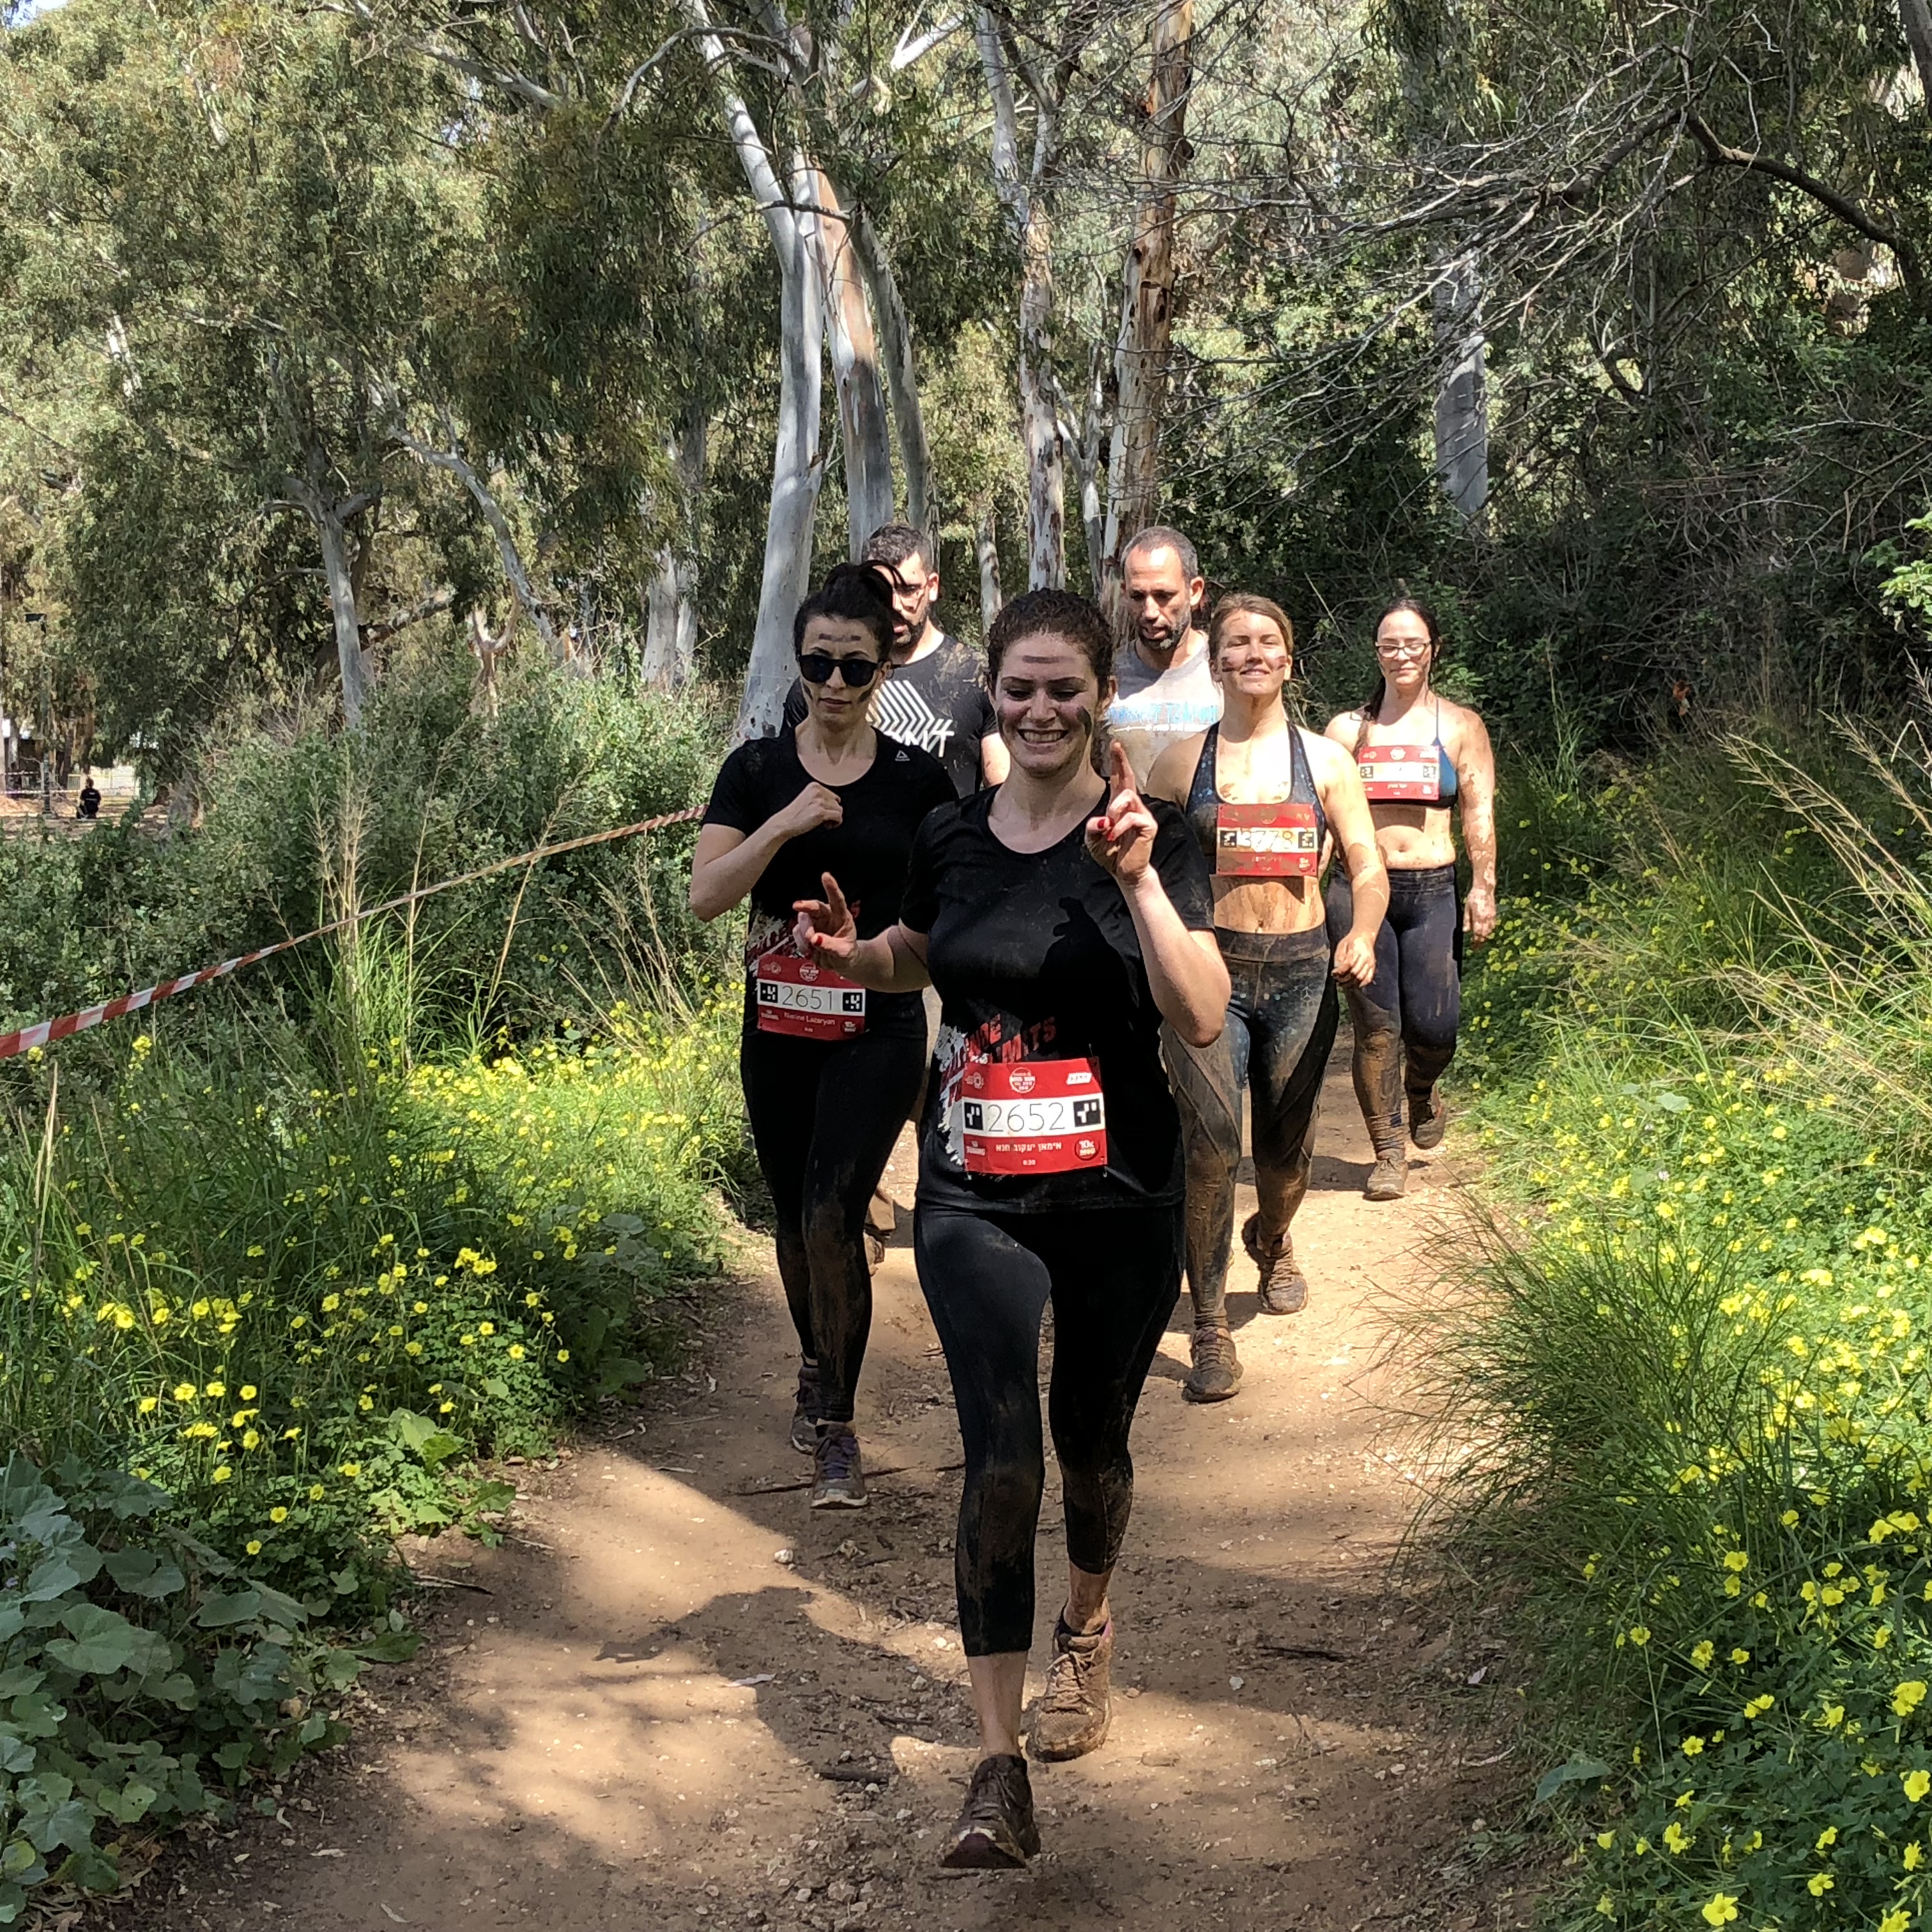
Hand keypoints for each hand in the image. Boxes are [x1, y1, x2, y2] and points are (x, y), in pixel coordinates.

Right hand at [774, 781, 842, 840]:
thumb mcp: (807, 798)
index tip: (824, 812)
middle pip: (836, 803)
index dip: (830, 806)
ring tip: (825, 823)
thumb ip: (819, 797)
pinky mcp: (821, 813)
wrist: (785, 823)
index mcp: (814, 786)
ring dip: (834, 818)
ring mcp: (819, 802)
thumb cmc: (794, 814)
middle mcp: (817, 792)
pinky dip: (836, 823)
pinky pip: (838, 817)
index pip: (832, 795)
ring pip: (839, 810)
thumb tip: (836, 803)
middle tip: (825, 820)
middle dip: (832, 812)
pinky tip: (827, 826)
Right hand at [792, 872, 858, 964]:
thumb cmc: (846, 954)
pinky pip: (797, 933)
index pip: (837, 900)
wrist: (839, 962)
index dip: (831, 887)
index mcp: (841, 917)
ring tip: (812, 946)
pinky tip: (808, 950)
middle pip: (814, 906)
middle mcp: (827, 916)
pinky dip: (800, 942)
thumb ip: (830, 946)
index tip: (825, 875)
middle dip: (805, 905)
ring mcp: (814, 922)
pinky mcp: (805, 931)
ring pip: (803, 920)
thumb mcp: (843, 952)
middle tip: (796, 907)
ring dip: (804, 932)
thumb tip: (814, 939)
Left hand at [1085, 741, 1158, 885]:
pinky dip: (1120, 826)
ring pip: (1128, 797)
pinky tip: (1115, 836)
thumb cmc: (1110, 854)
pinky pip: (1133, 817)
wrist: (1124, 872)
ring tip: (1110, 828)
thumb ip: (1093, 827)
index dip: (1117, 763)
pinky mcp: (1148, 825)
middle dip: (1122, 761)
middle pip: (1128, 778)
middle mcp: (1132, 806)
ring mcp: (1142, 814)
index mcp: (1118, 806)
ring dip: (1115, 810)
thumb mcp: (1093, 840)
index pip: (1119, 780)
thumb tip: (1105, 818)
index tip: (1115, 744)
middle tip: (1116, 746)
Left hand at [1332, 930, 1376, 985]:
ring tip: (1344, 984)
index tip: (1334, 974)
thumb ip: (1339, 957)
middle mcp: (1365, 958)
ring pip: (1361, 978)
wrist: (1364, 937)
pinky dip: (1360, 984)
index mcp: (1356, 950)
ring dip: (1351, 983)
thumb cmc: (1351, 942)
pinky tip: (1353, 984)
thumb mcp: (1342, 945)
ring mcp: (1370, 963)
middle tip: (1338, 980)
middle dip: (1345, 979)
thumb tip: (1336, 970)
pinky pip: (1368, 979)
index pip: (1348, 964)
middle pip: (1355, 973)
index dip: (1340, 971)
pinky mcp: (1373, 967)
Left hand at [1463, 884, 1497, 944]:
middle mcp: (1486, 918)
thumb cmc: (1473, 897)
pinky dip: (1490, 930)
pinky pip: (1493, 925)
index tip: (1473, 946)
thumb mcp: (1467, 908)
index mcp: (1478, 917)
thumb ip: (1467, 920)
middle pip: (1484, 934)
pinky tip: (1486, 931)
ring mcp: (1492, 916)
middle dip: (1480, 941)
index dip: (1476, 941)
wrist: (1485, 889)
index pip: (1478, 933)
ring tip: (1480, 940)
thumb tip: (1466, 931)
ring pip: (1490, 931)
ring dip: (1485, 936)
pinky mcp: (1494, 914)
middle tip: (1476, 946)